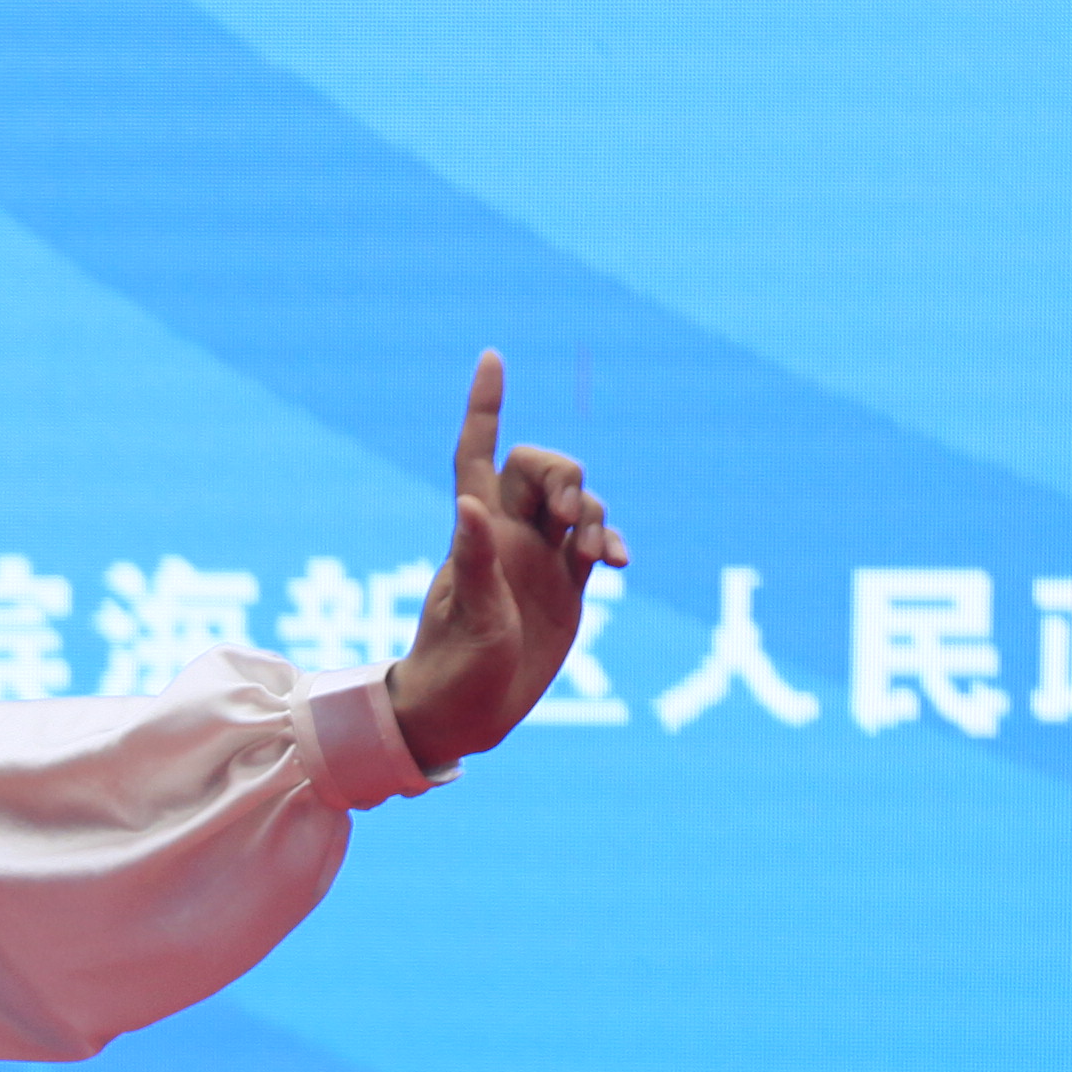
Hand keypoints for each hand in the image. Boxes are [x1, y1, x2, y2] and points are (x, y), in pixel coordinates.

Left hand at [381, 355, 627, 773]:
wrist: (465, 714)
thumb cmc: (452, 668)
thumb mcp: (467, 618)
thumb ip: (475, 562)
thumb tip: (469, 505)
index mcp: (474, 532)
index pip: (477, 452)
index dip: (484, 405)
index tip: (492, 357)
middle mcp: (507, 536)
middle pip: (540, 470)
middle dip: (564, 474)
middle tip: (570, 514)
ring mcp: (539, 559)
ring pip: (575, 504)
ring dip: (594, 514)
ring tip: (598, 553)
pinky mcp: (566, 587)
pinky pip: (596, 545)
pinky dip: (611, 542)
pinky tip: (618, 562)